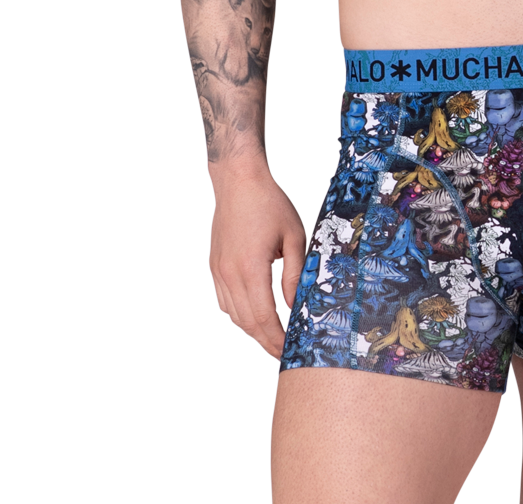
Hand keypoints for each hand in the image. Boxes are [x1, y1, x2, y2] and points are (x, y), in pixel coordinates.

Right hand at [209, 168, 307, 358]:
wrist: (238, 182)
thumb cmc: (268, 203)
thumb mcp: (294, 235)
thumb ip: (296, 272)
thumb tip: (296, 302)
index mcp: (251, 268)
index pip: (264, 316)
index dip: (276, 337)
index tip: (288, 349)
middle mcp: (230, 273)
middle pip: (246, 321)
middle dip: (265, 340)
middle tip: (281, 351)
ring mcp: (219, 270)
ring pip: (233, 313)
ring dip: (251, 329)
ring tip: (270, 337)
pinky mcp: (215, 265)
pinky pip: (224, 299)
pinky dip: (238, 313)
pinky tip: (252, 314)